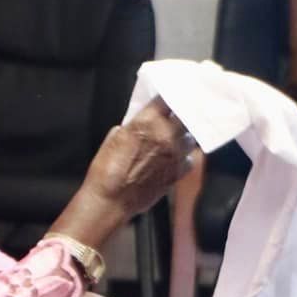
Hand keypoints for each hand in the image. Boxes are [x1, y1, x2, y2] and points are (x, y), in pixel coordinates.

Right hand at [85, 100, 195, 221]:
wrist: (110, 201)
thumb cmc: (106, 170)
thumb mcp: (114, 136)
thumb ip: (134, 124)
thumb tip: (143, 121)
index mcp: (149, 121)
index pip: (168, 98)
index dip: (170, 96)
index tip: (171, 95)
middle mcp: (167, 135)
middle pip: (185, 115)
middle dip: (180, 114)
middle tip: (176, 115)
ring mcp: (175, 155)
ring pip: (190, 138)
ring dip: (183, 136)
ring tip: (173, 139)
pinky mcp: (178, 173)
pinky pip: (189, 159)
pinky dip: (184, 158)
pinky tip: (173, 159)